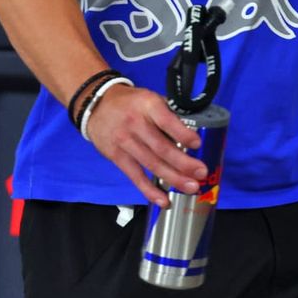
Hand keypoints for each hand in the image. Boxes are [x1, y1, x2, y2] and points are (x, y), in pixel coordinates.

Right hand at [83, 83, 206, 208]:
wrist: (96, 106)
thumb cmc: (131, 103)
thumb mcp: (151, 98)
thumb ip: (170, 112)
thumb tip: (195, 129)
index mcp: (148, 106)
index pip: (167, 121)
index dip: (183, 134)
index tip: (197, 144)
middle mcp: (135, 124)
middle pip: (161, 148)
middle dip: (183, 163)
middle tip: (201, 173)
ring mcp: (124, 142)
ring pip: (151, 164)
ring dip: (173, 178)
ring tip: (191, 187)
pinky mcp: (117, 157)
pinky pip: (135, 176)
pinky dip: (150, 190)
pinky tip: (164, 199)